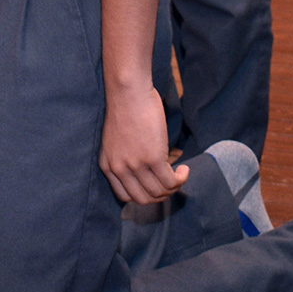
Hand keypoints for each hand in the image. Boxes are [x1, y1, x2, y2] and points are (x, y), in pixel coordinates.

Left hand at [99, 82, 187, 205]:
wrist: (128, 92)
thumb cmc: (126, 110)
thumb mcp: (117, 141)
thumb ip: (125, 158)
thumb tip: (146, 174)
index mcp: (108, 166)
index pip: (125, 196)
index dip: (143, 195)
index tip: (154, 186)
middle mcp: (119, 169)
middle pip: (143, 199)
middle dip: (160, 196)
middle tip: (170, 182)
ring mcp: (135, 165)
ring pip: (159, 193)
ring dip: (173, 187)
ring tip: (179, 174)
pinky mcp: (152, 158)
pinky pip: (171, 182)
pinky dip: (181, 179)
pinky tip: (184, 168)